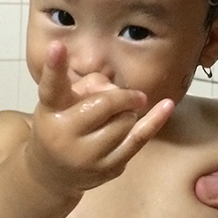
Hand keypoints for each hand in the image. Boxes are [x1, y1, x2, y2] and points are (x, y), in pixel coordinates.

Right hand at [28, 42, 174, 193]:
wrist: (55, 172)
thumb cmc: (63, 124)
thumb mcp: (64, 101)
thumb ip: (89, 85)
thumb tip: (117, 90)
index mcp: (50, 109)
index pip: (52, 85)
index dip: (54, 65)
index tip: (57, 45)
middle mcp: (63, 133)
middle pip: (104, 104)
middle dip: (120, 96)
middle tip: (126, 95)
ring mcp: (86, 155)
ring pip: (124, 120)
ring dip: (127, 112)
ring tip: (117, 116)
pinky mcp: (109, 167)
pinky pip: (139, 139)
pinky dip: (154, 121)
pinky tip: (167, 106)